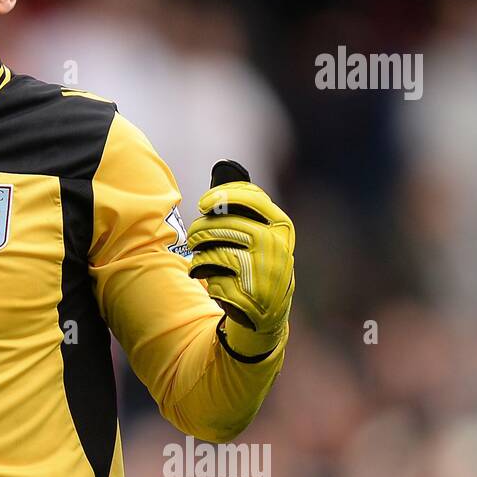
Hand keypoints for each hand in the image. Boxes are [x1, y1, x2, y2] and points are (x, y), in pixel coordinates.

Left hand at [186, 179, 294, 358]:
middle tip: (194, 236)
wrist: (266, 311)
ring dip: (200, 253)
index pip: (252, 197)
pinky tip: (214, 280)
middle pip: (226, 224)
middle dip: (202, 229)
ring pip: (216, 250)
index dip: (222, 195)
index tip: (203, 203)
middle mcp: (277, 245)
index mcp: (281, 226)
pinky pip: (213, 276)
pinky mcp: (248, 294)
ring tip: (198, 255)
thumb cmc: (256, 262)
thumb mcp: (259, 232)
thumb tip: (223, 166)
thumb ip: (243, 204)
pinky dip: (207, 277)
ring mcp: (264, 271)